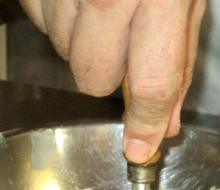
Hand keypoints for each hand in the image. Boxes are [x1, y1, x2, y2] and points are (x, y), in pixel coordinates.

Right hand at [20, 0, 205, 163]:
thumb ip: (179, 57)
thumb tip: (165, 121)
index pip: (152, 85)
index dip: (146, 123)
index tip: (142, 147)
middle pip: (94, 79)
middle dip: (109, 76)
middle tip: (124, 45)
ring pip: (63, 53)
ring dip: (83, 44)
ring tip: (104, 9)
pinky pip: (39, 24)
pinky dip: (57, 20)